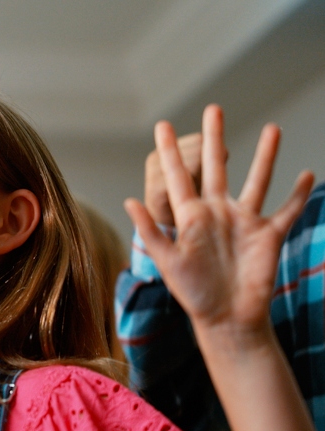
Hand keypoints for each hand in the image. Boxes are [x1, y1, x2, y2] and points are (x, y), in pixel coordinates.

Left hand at [125, 105, 313, 331]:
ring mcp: (244, 222)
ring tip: (272, 128)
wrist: (225, 318)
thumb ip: (150, 231)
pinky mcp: (268, 235)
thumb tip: (128, 201)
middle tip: (214, 108)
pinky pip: (287, 210)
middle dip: (213, 138)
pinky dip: (299, 194)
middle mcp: (217, 213)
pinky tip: (308, 175)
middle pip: (216, 166)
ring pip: (257, 180)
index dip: (169, 151)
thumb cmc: (192, 293)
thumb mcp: (167, 261)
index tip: (162, 125)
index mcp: (190, 216)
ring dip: (265, 155)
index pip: (178, 176)